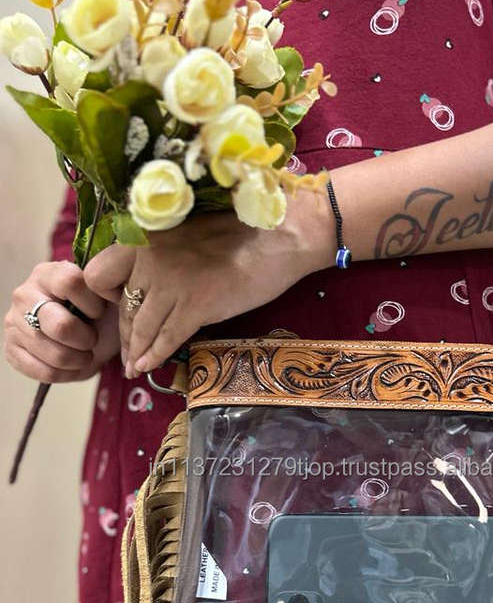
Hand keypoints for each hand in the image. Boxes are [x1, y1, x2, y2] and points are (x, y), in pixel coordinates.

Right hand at [4, 260, 119, 382]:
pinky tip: (71, 365)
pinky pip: (44, 372)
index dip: (92, 304)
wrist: (89, 339)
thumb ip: (111, 289)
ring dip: (79, 360)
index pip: (70, 282)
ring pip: (55, 354)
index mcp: (48, 274)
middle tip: (92, 340)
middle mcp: (24, 295)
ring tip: (84, 353)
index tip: (99, 313)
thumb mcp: (110, 298)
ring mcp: (14, 323)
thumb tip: (112, 290)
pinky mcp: (11, 350)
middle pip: (61, 326)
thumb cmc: (100, 315)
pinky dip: (67, 374)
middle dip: (86, 339)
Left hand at [84, 189, 335, 377]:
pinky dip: (156, 355)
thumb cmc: (242, 234)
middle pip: (124, 307)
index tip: (122, 312)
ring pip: (142, 326)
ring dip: (137, 351)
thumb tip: (152, 285)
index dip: (107, 298)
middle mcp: (151, 258)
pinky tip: (149, 367)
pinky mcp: (196, 305)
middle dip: (125, 336)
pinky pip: (167, 337)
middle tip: (126, 356)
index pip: (103, 274)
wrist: (279, 237)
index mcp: (147, 237)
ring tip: (135, 368)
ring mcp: (172, 282)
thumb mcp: (188, 235)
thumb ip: (165, 256)